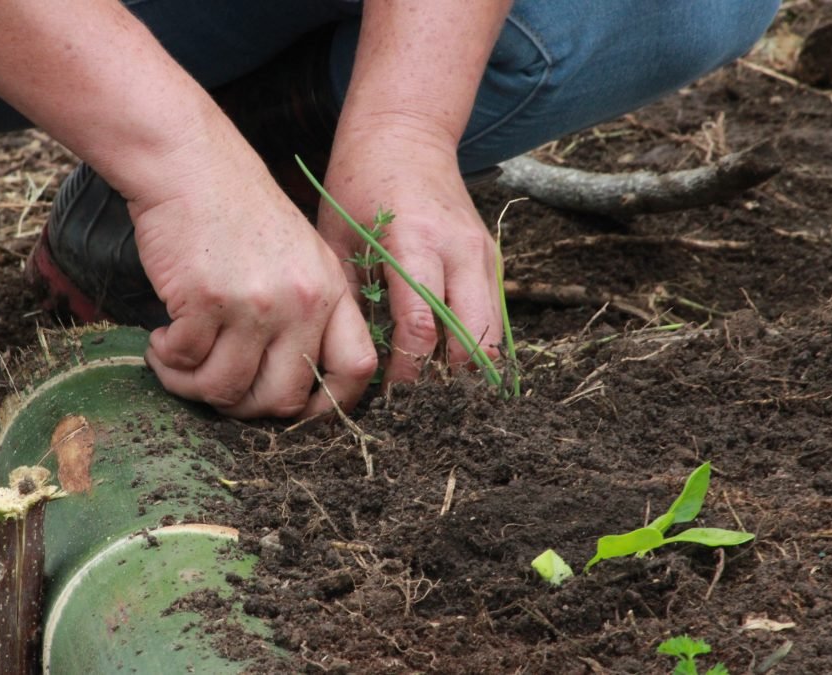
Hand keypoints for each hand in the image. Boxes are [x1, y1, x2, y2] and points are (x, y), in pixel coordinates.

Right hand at [128, 124, 376, 419]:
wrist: (188, 163)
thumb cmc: (238, 211)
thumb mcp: (298, 254)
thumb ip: (308, 311)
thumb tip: (291, 389)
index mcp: (331, 290)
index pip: (357, 369)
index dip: (329, 407)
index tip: (294, 414)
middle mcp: (302, 301)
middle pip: (284, 398)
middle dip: (244, 408)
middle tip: (216, 386)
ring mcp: (256, 302)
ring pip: (227, 389)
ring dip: (193, 387)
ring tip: (177, 362)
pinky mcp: (206, 300)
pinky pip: (186, 363)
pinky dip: (167, 361)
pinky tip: (161, 338)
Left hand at [318, 133, 502, 389]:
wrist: (406, 134)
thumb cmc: (358, 186)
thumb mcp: (338, 239)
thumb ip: (350, 298)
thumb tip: (352, 361)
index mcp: (414, 242)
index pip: (423, 327)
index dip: (407, 371)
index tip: (388, 394)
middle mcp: (459, 249)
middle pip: (472, 338)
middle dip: (448, 379)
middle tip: (416, 402)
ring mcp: (482, 253)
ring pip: (492, 333)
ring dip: (467, 366)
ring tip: (432, 388)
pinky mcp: (492, 256)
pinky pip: (493, 315)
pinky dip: (475, 343)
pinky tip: (446, 360)